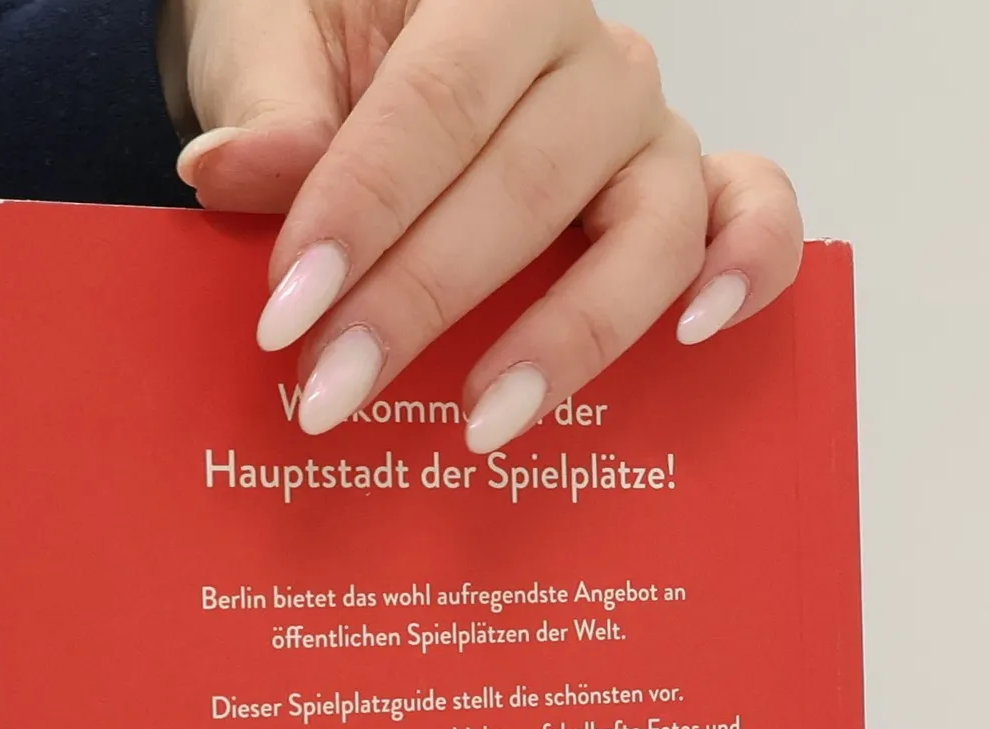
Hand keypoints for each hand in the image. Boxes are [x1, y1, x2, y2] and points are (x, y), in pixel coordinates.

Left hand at [157, 0, 803, 452]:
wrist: (359, 62)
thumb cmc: (317, 48)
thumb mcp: (265, 45)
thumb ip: (266, 105)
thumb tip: (236, 170)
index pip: (436, 103)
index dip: (362, 213)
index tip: (288, 316)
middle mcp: (593, 57)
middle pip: (528, 185)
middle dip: (421, 301)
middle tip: (332, 393)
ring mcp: (649, 132)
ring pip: (648, 231)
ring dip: (565, 339)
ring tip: (480, 423)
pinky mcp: (684, 198)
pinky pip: (751, 220)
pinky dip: (747, 269)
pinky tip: (695, 337)